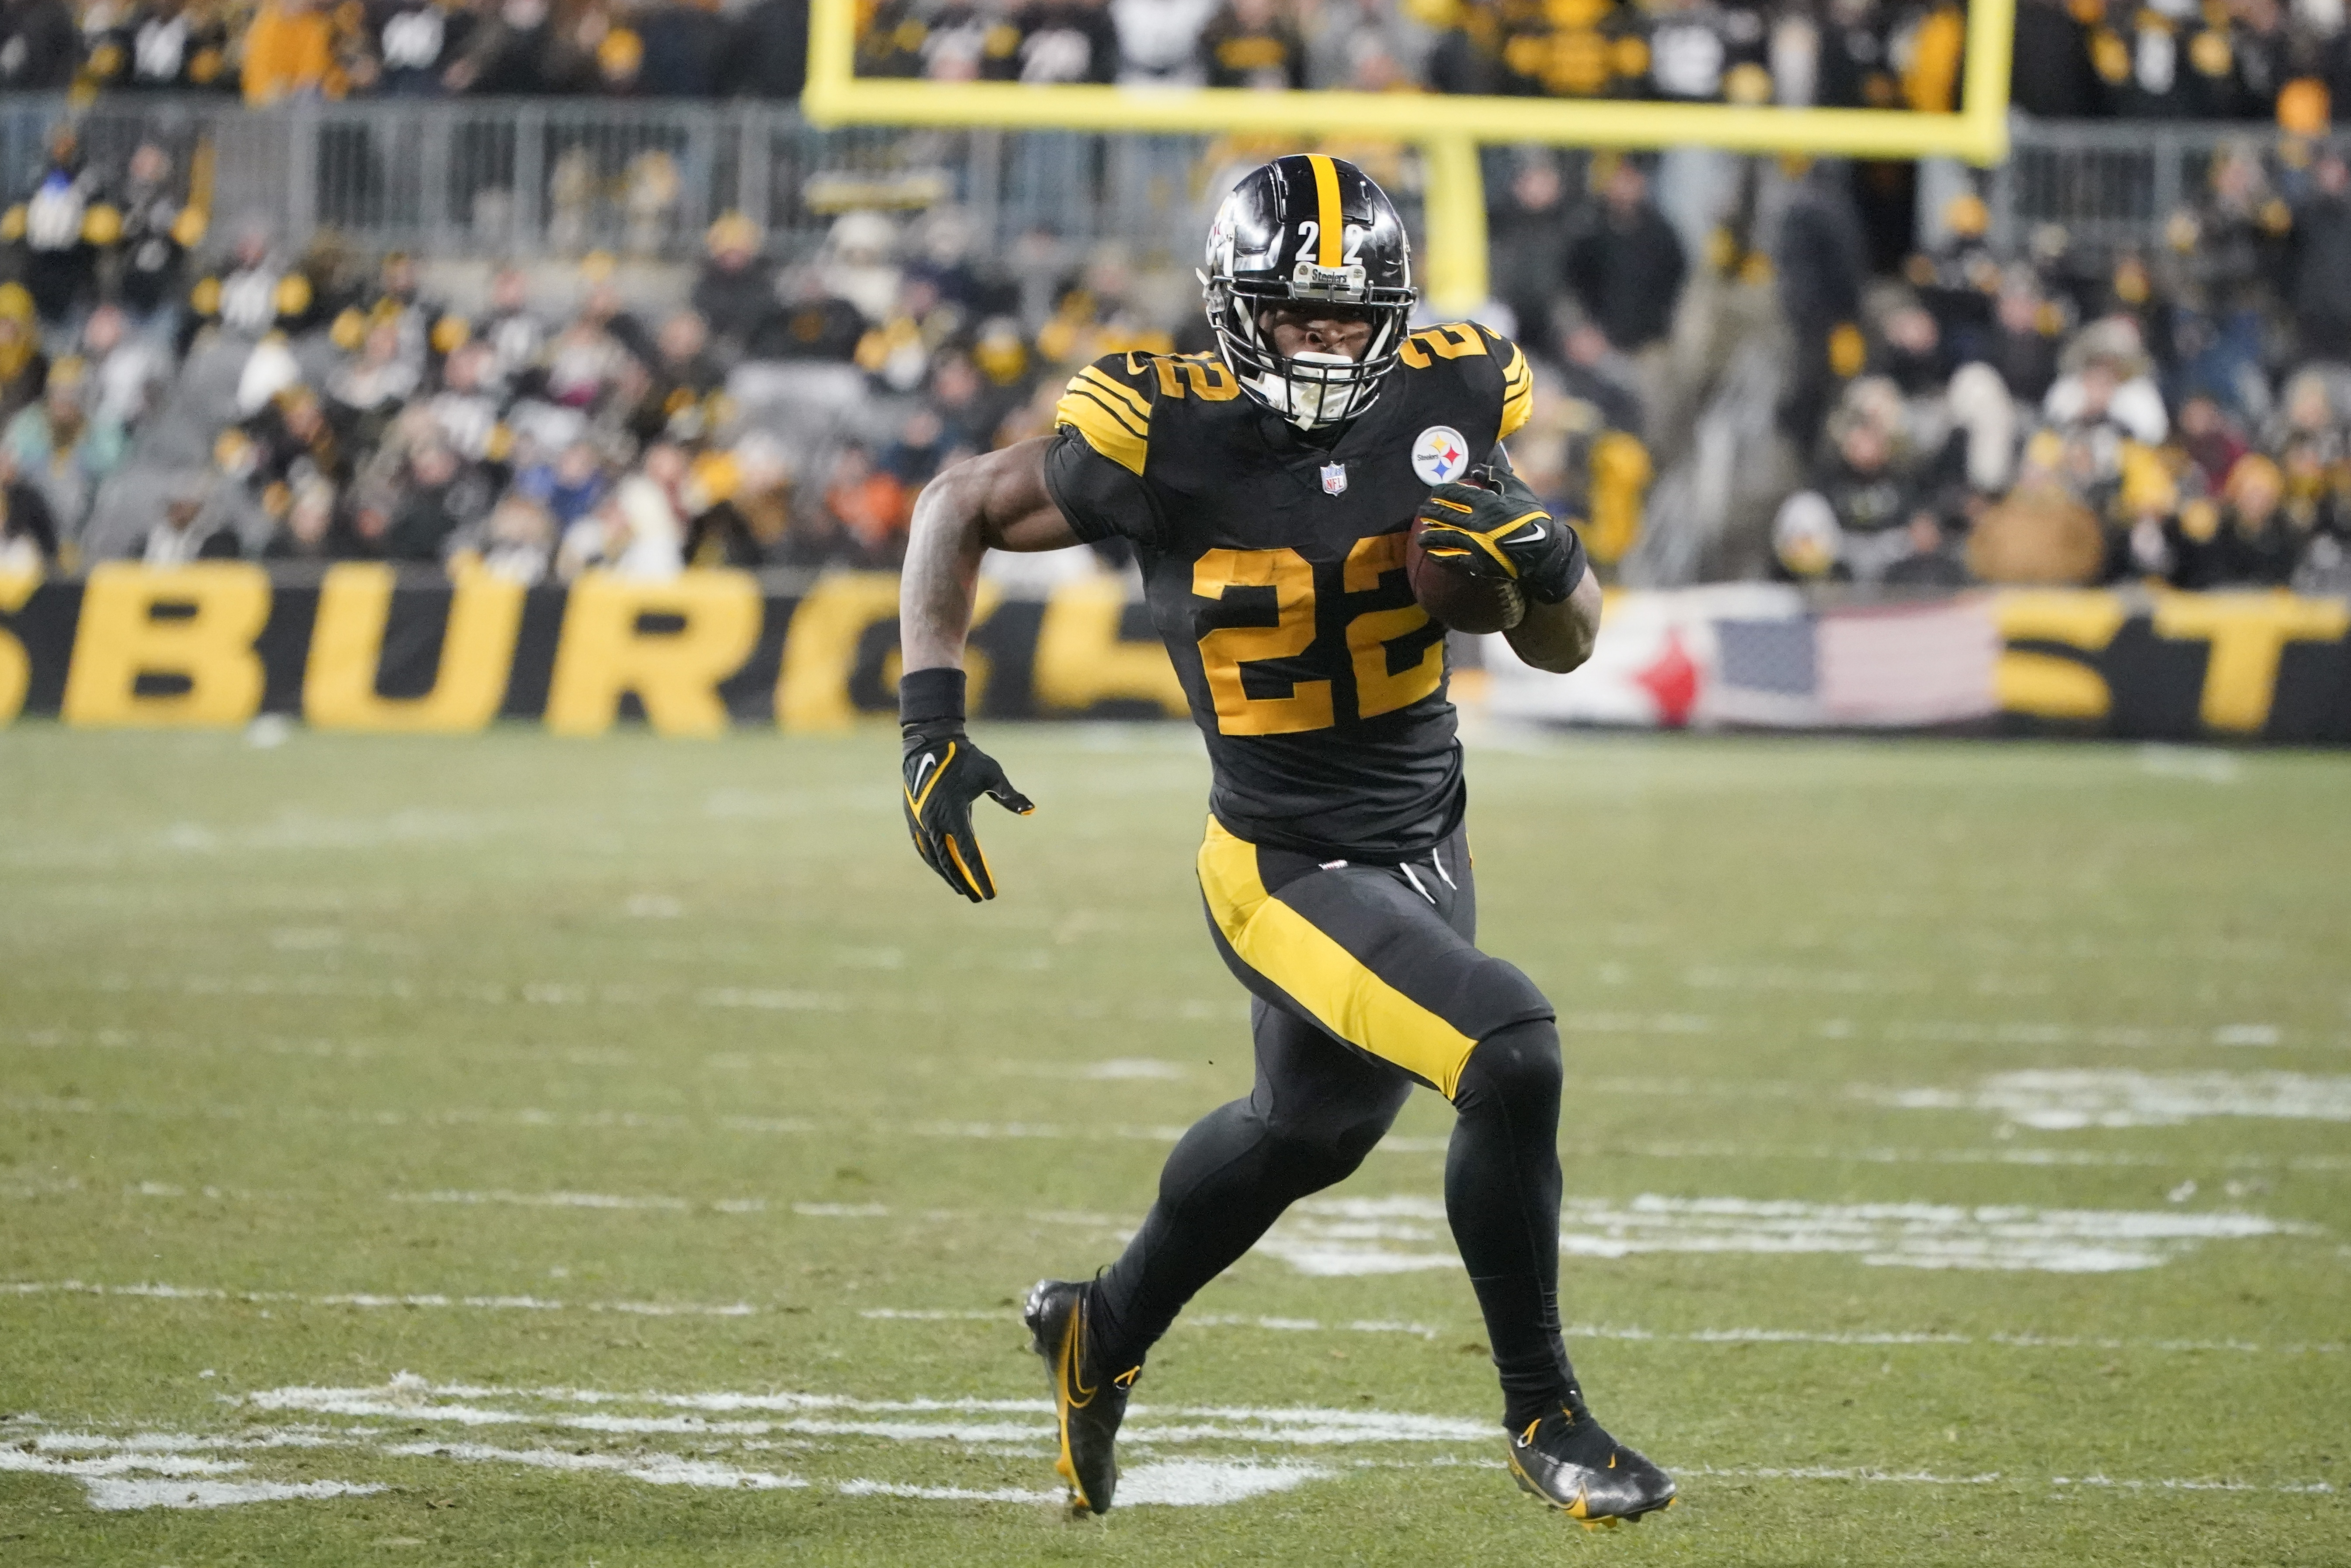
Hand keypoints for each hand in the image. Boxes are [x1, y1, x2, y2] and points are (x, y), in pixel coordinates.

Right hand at [901, 723, 1033, 901]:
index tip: (990, 894)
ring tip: (963, 889)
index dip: (980, 876)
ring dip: (947, 875)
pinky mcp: (912, 817)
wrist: (929, 742)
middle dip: (964, 883)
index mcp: (953, 812)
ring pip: (933, 858)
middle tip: (979, 898)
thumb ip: (1010, 795)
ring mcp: (919, 821)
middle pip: (949, 863)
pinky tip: (943, 869)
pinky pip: (923, 847)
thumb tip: (1032, 810)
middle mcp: (933, 821)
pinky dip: (934, 862)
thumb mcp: (992, 774)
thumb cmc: (964, 758)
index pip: (968, 854)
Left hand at [1414, 470, 1584, 604]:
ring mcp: (1474, 544)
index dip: (1442, 492)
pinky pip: (1453, 559)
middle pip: (1445, 515)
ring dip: (1430, 536)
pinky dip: (1441, 557)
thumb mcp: (1518, 490)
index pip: (1456, 494)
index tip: (1434, 492)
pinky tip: (1432, 555)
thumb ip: (1497, 477)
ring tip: (1420, 537)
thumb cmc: (1532, 517)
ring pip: (1445, 537)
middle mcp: (1475, 523)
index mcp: (1485, 503)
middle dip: (1431, 512)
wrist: (1543, 551)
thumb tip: (1477, 470)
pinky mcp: (1477, 562)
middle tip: (1422, 511)